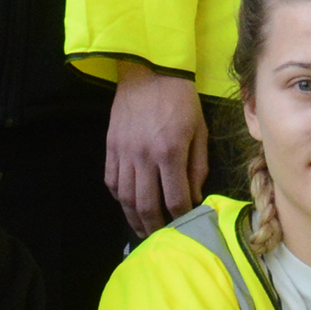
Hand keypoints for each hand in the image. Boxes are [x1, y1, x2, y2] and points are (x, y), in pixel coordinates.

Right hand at [106, 68, 207, 234]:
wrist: (149, 71)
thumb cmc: (181, 100)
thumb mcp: (200, 131)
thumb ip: (197, 166)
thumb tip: (194, 196)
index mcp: (170, 152)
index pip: (175, 198)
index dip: (181, 216)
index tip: (186, 224)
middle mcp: (144, 157)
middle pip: (146, 205)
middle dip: (155, 227)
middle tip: (162, 237)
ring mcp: (123, 153)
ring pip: (126, 198)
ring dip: (134, 218)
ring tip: (144, 229)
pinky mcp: (110, 147)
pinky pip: (112, 181)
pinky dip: (120, 198)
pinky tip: (129, 204)